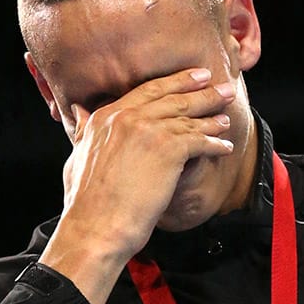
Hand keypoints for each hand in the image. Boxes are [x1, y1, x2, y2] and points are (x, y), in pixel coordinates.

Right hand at [60, 66, 234, 258]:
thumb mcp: (77, 158)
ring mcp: (149, 130)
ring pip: (188, 118)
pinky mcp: (168, 149)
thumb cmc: (85, 203)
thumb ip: (83, 132)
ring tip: (226, 118)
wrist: (97, 225)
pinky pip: (199, 141)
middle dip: (200, 90)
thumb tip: (78, 113)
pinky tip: (225, 147)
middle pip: (172, 97)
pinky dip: (215, 144)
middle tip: (220, 87)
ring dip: (212, 118)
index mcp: (105, 116)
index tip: (192, 77)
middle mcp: (127, 117)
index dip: (173, 82)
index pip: (146, 91)